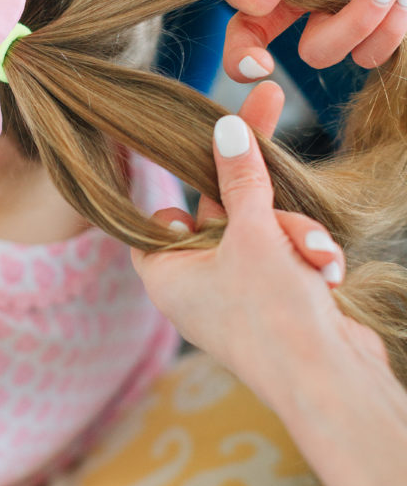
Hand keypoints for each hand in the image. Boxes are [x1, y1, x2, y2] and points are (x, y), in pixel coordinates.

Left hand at [131, 102, 386, 407]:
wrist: (330, 383)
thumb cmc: (273, 315)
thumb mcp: (253, 232)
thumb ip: (240, 178)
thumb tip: (227, 129)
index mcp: (167, 274)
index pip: (156, 216)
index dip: (173, 180)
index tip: (190, 141)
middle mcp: (197, 285)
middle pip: (218, 209)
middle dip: (261, 193)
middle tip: (269, 102)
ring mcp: (238, 294)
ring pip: (262, 229)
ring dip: (294, 232)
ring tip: (312, 255)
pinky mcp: (278, 301)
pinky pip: (287, 255)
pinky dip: (307, 256)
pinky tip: (327, 274)